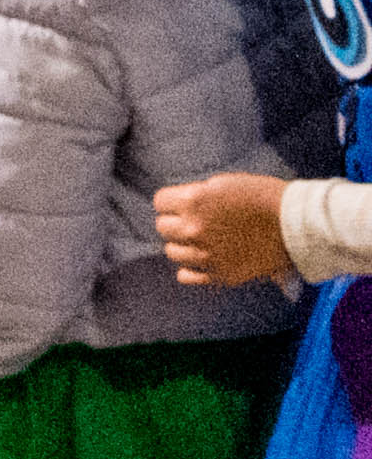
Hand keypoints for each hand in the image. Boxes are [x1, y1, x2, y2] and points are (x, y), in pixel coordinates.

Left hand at [157, 171, 294, 287]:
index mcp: (194, 202)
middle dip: (176, 222)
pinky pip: (186, 275)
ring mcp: (206, 254)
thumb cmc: (265, 197)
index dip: (172, 201)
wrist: (298, 223)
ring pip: (172, 252)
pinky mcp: (220, 274)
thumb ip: (196, 194)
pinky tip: (203, 259)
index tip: (183, 203)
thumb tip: (179, 204)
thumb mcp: (224, 183)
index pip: (160, 202)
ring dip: (183, 245)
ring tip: (202, 240)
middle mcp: (194, 229)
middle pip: (163, 228)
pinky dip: (191, 268)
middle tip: (195, 221)